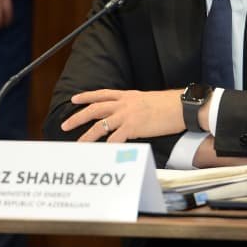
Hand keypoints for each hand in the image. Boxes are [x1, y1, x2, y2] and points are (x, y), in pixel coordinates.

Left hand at [60, 88, 183, 141]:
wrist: (181, 107)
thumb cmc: (168, 105)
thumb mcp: (146, 100)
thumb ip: (133, 105)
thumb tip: (127, 113)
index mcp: (126, 95)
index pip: (101, 94)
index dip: (86, 96)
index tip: (74, 99)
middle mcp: (123, 103)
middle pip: (95, 108)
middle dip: (78, 117)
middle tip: (65, 125)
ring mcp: (127, 115)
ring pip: (100, 125)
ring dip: (87, 136)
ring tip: (78, 144)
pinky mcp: (133, 127)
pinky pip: (115, 138)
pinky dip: (107, 146)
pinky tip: (101, 152)